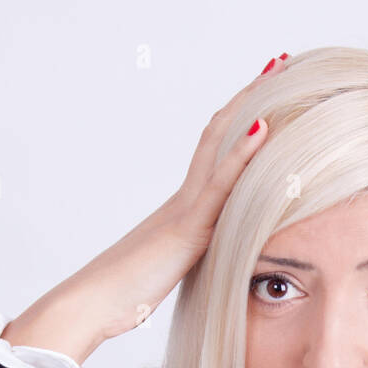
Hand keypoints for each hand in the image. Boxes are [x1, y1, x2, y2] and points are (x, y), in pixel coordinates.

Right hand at [3, 53, 289, 362]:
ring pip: (221, 144)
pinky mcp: (186, 229)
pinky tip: (264, 128)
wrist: (90, 304)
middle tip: (277, 63)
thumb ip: (187, 266)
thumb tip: (199, 270)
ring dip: (252, 106)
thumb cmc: (120, 296)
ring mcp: (185, 210)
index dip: (240, 125)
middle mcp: (183, 200)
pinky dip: (241, 155)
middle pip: (220, 133)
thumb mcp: (167, 277)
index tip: (265, 96)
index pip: (215, 156)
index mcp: (182, 211)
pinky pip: (218, 185)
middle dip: (251, 98)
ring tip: (277, 71)